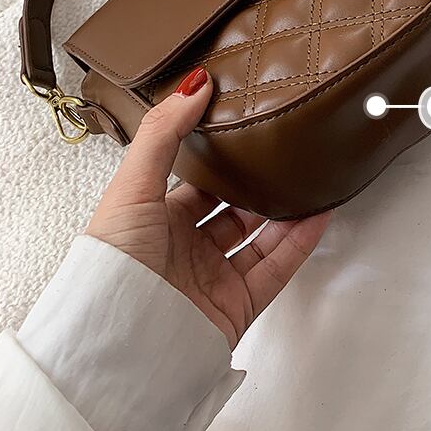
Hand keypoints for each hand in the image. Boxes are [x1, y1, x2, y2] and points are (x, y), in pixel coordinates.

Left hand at [87, 66, 330, 348]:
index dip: (220, 162)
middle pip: (234, 211)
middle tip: (284, 155)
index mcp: (156, 222)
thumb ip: (164, 135)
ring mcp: (214, 278)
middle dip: (258, 186)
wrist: (121, 345)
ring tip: (310, 180)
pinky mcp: (238, 305)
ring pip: (261, 238)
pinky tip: (317, 214)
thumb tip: (193, 85)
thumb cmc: (113, 268)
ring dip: (287, 211)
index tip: (245, 133)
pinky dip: (300, 242)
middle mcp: (186, 250)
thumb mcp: (131, 187)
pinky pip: (278, 267)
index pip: (197, 186)